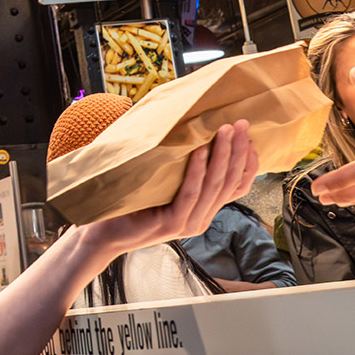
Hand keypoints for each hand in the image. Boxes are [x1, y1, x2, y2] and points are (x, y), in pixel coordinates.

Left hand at [78, 121, 258, 258]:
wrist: (105, 231)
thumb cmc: (133, 203)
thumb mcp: (167, 185)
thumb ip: (186, 171)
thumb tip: (197, 132)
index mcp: (204, 210)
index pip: (237, 186)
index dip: (248, 162)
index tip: (249, 136)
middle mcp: (201, 219)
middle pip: (229, 182)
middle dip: (238, 150)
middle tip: (241, 124)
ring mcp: (188, 224)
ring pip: (214, 186)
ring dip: (222, 155)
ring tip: (224, 130)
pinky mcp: (172, 224)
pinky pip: (190, 194)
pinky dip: (196, 171)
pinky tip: (199, 150)